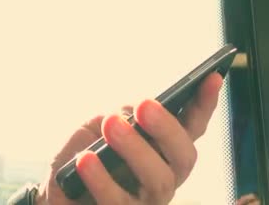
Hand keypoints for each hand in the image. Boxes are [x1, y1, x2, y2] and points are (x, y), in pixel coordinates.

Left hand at [35, 73, 223, 204]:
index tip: (212, 76)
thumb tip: (132, 113)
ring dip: (135, 148)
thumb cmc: (84, 155)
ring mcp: (147, 201)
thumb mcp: (100, 127)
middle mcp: (165, 177)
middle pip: (184, 156)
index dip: (205, 104)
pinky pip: (116, 201)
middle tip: (143, 105)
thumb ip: (121, 117)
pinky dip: (101, 178)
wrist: (55, 193)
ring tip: (110, 124)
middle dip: (167, 127)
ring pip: (158, 180)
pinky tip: (85, 158)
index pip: (192, 127)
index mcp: (164, 151)